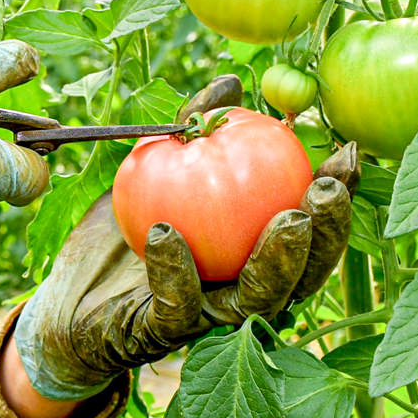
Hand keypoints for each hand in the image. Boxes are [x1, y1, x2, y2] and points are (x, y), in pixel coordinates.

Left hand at [14, 76, 358, 400]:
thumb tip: (229, 83)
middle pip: (302, 272)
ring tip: (287, 220)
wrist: (70, 296)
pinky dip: (175, 269)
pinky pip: (176, 305)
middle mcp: (243, 291)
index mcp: (256, 254)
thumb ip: (192, 128)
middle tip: (326, 192)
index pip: (310, 228)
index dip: (336, 196)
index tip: (346, 154)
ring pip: (257, 300)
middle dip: (324, 232)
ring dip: (278, 259)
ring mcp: (205, 318)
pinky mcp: (159, 334)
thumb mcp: (156, 168)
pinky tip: (167, 233)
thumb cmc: (126, 228)